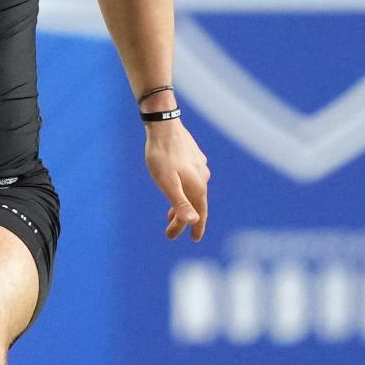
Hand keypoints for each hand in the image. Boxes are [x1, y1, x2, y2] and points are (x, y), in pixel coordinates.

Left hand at [143, 120, 210, 240]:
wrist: (164, 124)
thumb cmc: (161, 155)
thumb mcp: (167, 183)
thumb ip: (179, 203)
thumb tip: (193, 222)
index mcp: (197, 186)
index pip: (199, 213)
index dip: (196, 228)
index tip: (194, 240)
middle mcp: (203, 177)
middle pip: (195, 204)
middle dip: (184, 220)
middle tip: (169, 233)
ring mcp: (199, 166)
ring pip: (193, 191)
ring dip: (183, 205)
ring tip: (169, 214)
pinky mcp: (194, 157)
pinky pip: (192, 179)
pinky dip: (184, 190)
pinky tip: (178, 187)